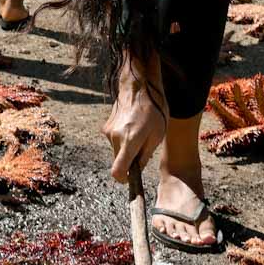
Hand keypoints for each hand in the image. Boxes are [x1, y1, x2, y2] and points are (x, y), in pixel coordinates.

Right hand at [103, 57, 166, 181]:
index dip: (123, 179)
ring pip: (117, 150)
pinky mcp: (106, 126)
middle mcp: (115, 137)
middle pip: (119, 161)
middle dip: (129, 160)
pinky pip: (115, 140)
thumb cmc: (154, 109)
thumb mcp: (157, 134)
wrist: (139, 85)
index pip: (118, 171)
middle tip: (143, 147)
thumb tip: (137, 169)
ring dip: (127, 148)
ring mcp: (108, 131)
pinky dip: (123, 139)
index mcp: (130, 140)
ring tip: (140, 131)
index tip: (130, 178)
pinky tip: (133, 125)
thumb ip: (145, 154)